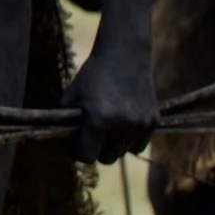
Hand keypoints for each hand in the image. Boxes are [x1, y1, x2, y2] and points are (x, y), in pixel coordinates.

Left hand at [61, 27, 156, 163]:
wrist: (125, 55)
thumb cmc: (93, 75)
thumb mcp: (71, 95)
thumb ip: (64, 120)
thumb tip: (60, 141)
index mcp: (99, 120)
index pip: (87, 157)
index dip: (79, 151)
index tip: (77, 140)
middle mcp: (122, 125)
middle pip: (106, 159)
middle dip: (97, 149)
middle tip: (93, 133)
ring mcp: (140, 124)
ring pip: (123, 152)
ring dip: (114, 144)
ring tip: (108, 123)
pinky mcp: (153, 122)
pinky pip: (138, 146)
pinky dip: (129, 140)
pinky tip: (123, 123)